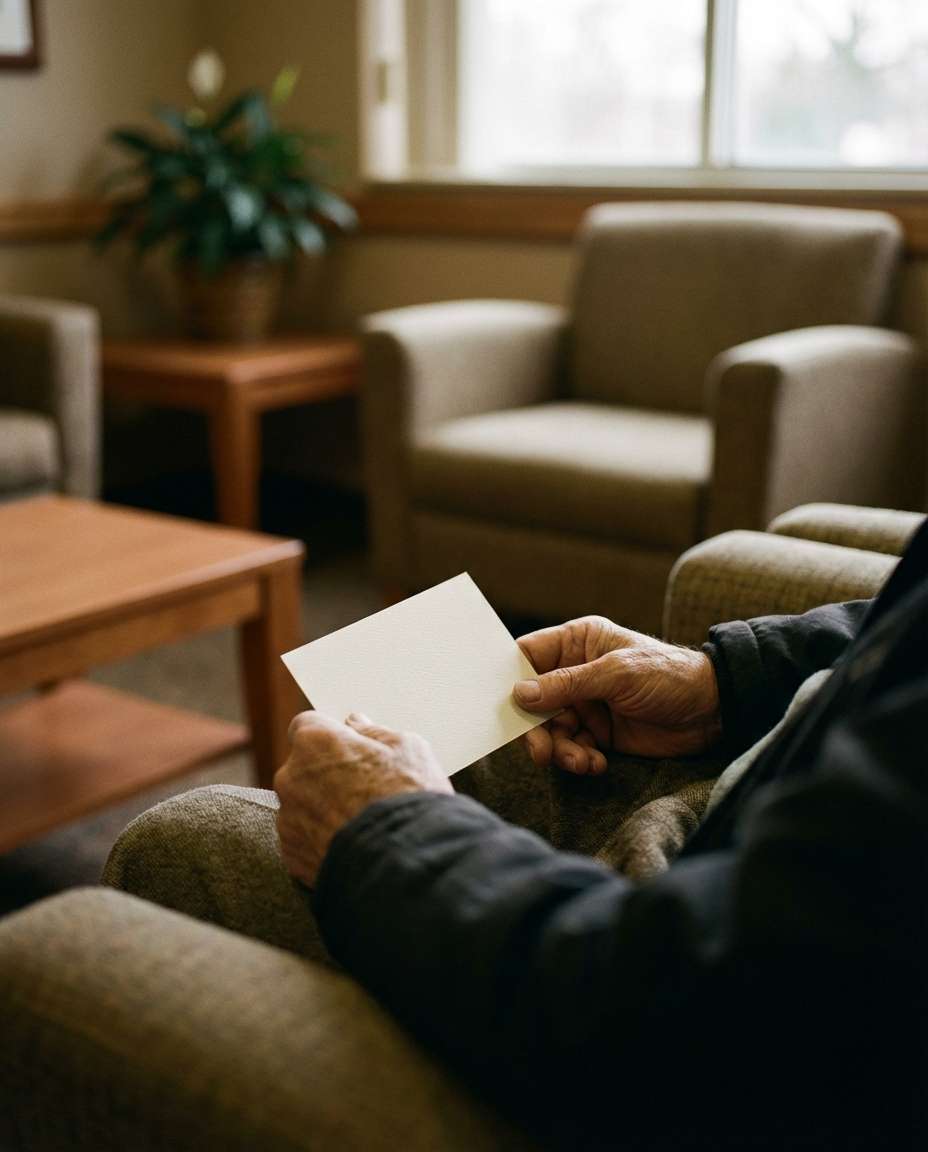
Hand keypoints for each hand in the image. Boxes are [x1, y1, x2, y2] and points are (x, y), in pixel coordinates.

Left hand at [275, 711, 451, 887]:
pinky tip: (353, 845)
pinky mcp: (292, 856)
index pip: (307, 725)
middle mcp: (291, 777)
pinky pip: (303, 840)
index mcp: (315, 742)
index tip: (349, 747)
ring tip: (361, 823)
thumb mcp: (407, 749)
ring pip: (302, 805)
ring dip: (322, 809)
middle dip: (325, 773)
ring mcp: (288, 819)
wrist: (405, 864)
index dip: (329, 736)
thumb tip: (356, 725)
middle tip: (363, 788)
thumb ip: (374, 733)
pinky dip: (321, 841)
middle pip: (302, 767)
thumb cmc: (408, 797)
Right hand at [514, 615, 720, 773]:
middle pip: (532, 701)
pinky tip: (597, 764)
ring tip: (582, 761)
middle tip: (542, 752)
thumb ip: (567, 684)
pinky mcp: (599, 733)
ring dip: (560, 751)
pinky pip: (572, 749)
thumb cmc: (668, 675)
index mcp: (577, 642)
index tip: (500, 705)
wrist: (712, 711)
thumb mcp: (616, 674)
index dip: (508, 678)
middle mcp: (575, 672)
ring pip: (550, 730)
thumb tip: (520, 693)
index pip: (527, 655)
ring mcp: (586, 704)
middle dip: (535, 729)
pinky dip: (579, 761)